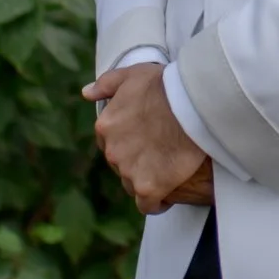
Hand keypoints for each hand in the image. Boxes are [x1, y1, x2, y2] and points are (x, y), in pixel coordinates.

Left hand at [83, 64, 209, 214]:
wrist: (192, 101)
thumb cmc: (165, 84)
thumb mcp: (132, 74)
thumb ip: (106, 84)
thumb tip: (86, 94)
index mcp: (106, 126)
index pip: (110, 142)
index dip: (129, 141)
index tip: (146, 138)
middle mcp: (113, 151)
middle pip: (121, 164)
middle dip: (137, 161)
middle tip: (161, 152)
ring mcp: (129, 171)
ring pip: (133, 183)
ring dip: (147, 179)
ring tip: (168, 171)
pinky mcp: (149, 187)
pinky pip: (148, 204)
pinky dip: (157, 202)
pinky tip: (167, 195)